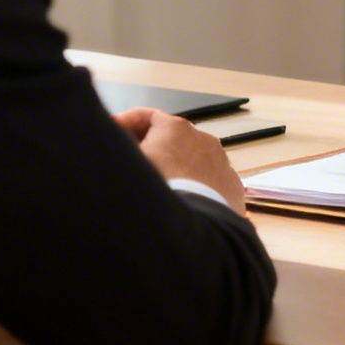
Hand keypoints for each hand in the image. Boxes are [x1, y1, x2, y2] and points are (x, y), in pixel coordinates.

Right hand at [117, 107, 247, 212]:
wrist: (196, 228)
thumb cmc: (158, 192)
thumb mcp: (127, 165)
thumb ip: (119, 148)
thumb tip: (116, 147)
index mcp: (175, 127)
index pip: (145, 117)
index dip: (125, 124)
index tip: (112, 135)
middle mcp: (203, 138)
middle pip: (170, 138)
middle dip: (151, 148)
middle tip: (132, 164)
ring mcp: (221, 162)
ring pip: (192, 160)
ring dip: (175, 168)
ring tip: (159, 188)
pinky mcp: (231, 186)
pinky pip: (209, 181)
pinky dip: (196, 187)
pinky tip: (183, 202)